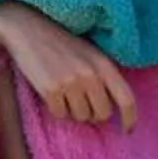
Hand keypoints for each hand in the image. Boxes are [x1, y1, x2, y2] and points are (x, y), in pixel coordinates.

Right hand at [0, 1, 136, 129]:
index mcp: (104, 64)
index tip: (127, 130)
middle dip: (93, 114)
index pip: (127, 99)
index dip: (130, 118)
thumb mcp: (90, 53)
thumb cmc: (61, 42)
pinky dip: (56, 108)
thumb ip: (103, 77)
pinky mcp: (50, 89)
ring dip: (74, 111)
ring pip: (81, 117)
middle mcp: (90, 74)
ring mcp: (70, 82)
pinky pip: (60, 114)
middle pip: (102, 114)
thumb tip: (111, 109)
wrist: (27, 28)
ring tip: (65, 92)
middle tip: (82, 103)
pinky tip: (51, 92)